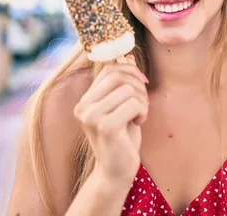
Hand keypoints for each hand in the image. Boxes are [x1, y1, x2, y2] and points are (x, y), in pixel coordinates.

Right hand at [73, 54, 148, 182]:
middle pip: (120, 75)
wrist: (117, 170)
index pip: (110, 68)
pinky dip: (143, 111)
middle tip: (142, 104)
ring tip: (139, 115)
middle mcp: (83, 106)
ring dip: (143, 101)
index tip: (143, 83)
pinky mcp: (105, 126)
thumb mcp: (122, 106)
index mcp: (85, 100)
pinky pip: (134, 103)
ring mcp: (91, 116)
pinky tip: (139, 123)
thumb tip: (127, 55)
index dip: (131, 70)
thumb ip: (122, 83)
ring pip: (129, 89)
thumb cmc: (122, 137)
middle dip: (139, 86)